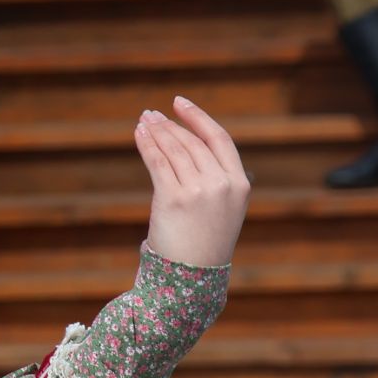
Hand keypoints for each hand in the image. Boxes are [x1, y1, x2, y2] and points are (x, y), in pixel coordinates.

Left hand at [134, 97, 249, 268]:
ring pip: (174, 149)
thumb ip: (215, 178)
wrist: (193, 274)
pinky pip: (158, 162)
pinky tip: (138, 134)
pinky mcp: (174, 199)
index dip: (199, 118)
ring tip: (143, 120)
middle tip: (152, 114)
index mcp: (240, 183)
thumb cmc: (204, 241)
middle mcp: (222, 184)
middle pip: (193, 142)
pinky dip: (146, 144)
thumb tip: (187, 148)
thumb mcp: (223, 207)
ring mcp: (199, 191)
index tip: (180, 103)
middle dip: (170, 125)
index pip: (219, 139)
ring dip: (156, 131)